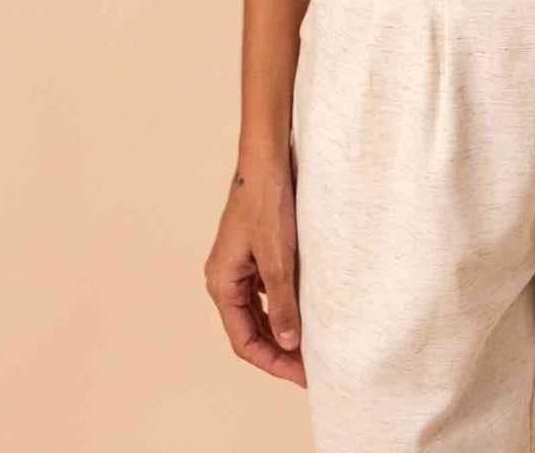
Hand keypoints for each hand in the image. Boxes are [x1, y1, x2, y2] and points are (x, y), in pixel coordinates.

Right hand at [203, 159, 307, 385]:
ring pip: (258, 312)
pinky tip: (306, 312)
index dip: (273, 363)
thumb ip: (281, 303)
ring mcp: (239, 266)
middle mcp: (225, 279)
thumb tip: (288, 344)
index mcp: (222, 284)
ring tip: (312, 347)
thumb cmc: (266, 202)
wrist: (267, 158)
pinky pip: (265, 292)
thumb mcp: (278, 258)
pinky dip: (283, 307)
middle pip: (249, 330)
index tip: (303, 376)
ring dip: (281, 331)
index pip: (244, 341)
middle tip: (312, 368)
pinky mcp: (253, 253)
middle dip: (279, 352)